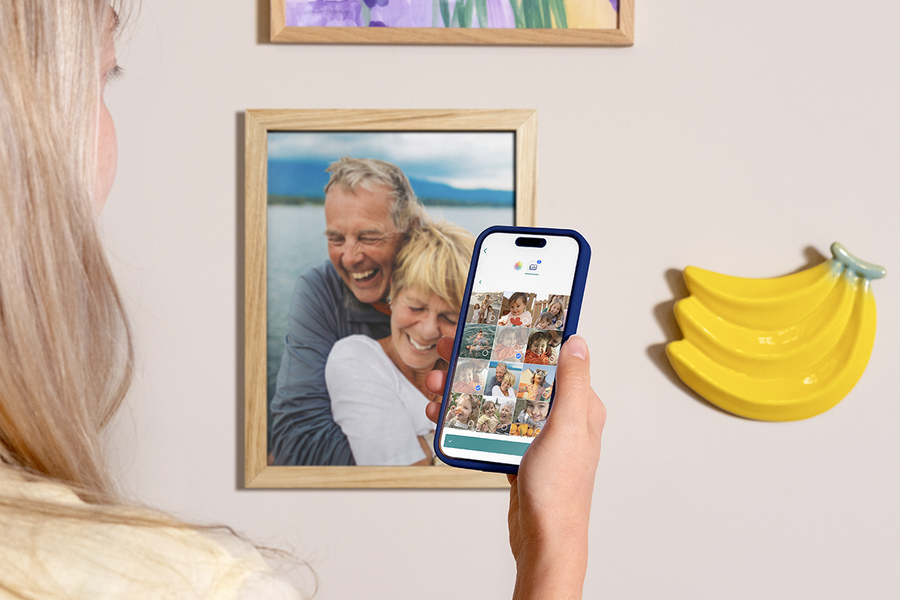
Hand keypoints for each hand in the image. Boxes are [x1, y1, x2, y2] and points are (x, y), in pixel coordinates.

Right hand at [424, 336, 605, 599]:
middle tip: (447, 351)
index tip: (491, 323)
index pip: (548, 358)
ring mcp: (535, 436)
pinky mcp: (516, 453)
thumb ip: (573, 383)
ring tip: (436, 385)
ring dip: (462, 388)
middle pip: (513, 375)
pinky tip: (443, 414)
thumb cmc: (560, 491)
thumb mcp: (567, 428)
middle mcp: (558, 417)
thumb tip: (577, 341)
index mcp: (578, 406)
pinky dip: (464, 417)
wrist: (544, 541)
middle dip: (477, 362)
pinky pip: (486, 425)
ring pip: (494, 399)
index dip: (518, 338)